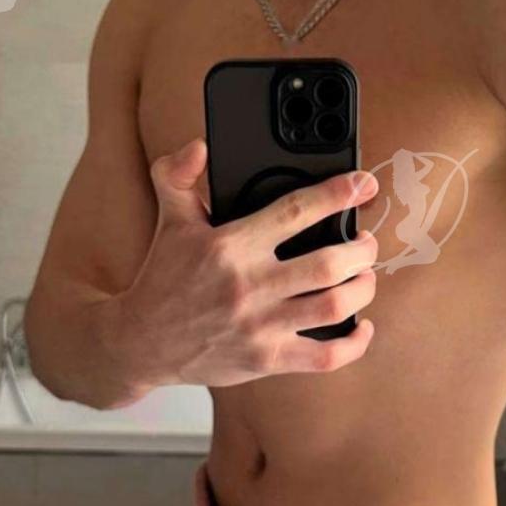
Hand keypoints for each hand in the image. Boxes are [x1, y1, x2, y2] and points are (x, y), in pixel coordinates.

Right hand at [114, 137, 379, 388]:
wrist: (140, 341)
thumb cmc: (163, 277)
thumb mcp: (168, 217)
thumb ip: (179, 174)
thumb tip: (199, 146)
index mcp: (230, 245)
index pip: (296, 211)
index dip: (337, 194)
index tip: (363, 185)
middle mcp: (249, 285)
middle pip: (329, 263)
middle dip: (362, 249)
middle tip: (365, 241)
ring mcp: (260, 325)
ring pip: (334, 306)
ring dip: (363, 288)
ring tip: (365, 276)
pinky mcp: (266, 359)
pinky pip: (326, 356)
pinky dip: (354, 342)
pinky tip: (361, 325)